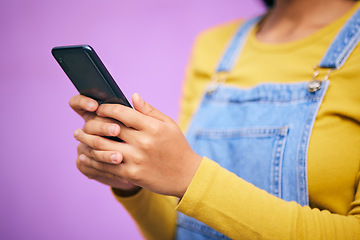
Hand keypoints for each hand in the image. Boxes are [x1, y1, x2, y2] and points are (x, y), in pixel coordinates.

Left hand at [74, 93, 201, 197]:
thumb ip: (149, 111)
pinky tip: (85, 155)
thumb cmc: (178, 147)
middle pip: (108, 129)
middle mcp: (143, 141)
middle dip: (92, 123)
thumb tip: (133, 96)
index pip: (121, 113)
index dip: (106, 109)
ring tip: (79, 137)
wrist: (187, 175)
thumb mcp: (169, 124)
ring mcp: (137, 159)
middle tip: (83, 123)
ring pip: (103, 147)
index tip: (99, 109)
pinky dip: (93, 159)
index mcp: (152, 127)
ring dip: (87, 141)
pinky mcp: (132, 174)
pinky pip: (107, 165)